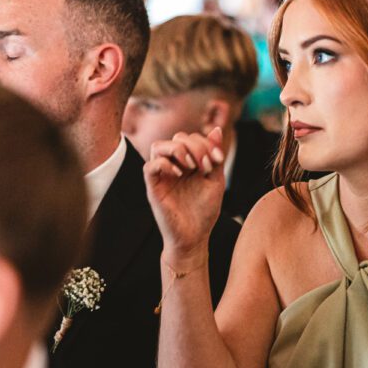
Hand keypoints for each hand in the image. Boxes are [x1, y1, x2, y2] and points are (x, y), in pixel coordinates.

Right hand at [144, 126, 226, 252]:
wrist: (194, 237)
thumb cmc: (204, 211)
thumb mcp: (216, 180)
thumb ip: (216, 156)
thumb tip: (217, 130)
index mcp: (188, 162)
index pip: (191, 138)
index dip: (206, 143)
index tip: (218, 161)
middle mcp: (173, 165)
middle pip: (177, 138)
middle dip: (195, 146)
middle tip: (205, 165)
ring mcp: (162, 175)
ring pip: (158, 146)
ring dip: (178, 150)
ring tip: (191, 166)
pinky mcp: (153, 187)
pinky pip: (149, 166)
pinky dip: (164, 164)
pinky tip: (179, 174)